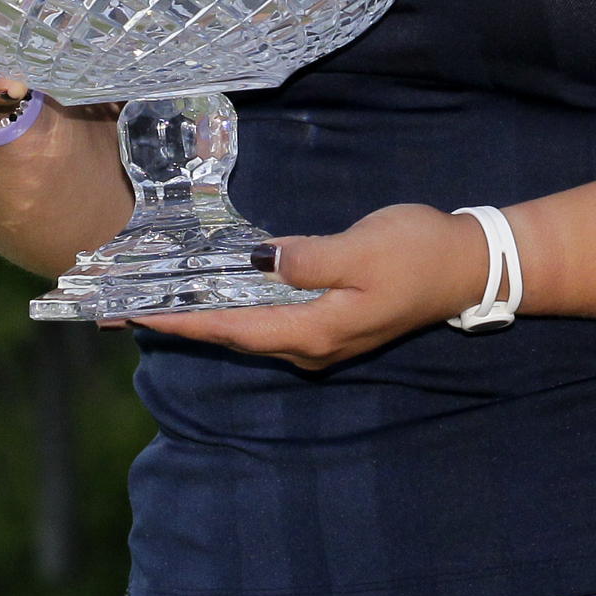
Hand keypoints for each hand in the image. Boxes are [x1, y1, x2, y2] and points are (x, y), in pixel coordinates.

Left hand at [135, 204, 495, 368]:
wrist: (469, 266)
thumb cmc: (418, 253)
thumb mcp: (362, 249)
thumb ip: (307, 258)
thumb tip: (258, 259)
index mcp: (313, 331)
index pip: (230, 328)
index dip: (180, 321)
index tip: (131, 315)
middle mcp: (310, 345)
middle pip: (231, 335)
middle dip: (181, 320)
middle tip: (126, 308)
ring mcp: (321, 339)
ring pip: (248, 329)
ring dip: (205, 315)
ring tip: (160, 299)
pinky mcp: (331, 323)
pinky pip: (268, 320)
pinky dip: (236, 307)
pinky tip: (218, 290)